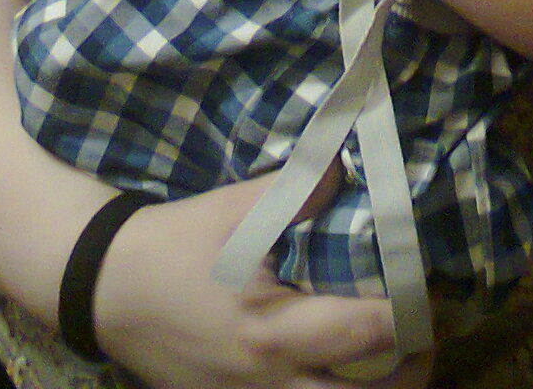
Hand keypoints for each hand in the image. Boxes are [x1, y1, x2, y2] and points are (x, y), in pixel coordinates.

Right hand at [94, 180, 430, 388]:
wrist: (104, 288)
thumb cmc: (173, 245)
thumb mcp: (235, 209)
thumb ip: (299, 188)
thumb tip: (348, 164)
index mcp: (272, 331)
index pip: (364, 335)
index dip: (408, 313)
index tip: (428, 286)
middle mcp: (268, 382)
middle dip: (406, 373)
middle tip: (424, 336)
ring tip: (395, 359)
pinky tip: (343, 369)